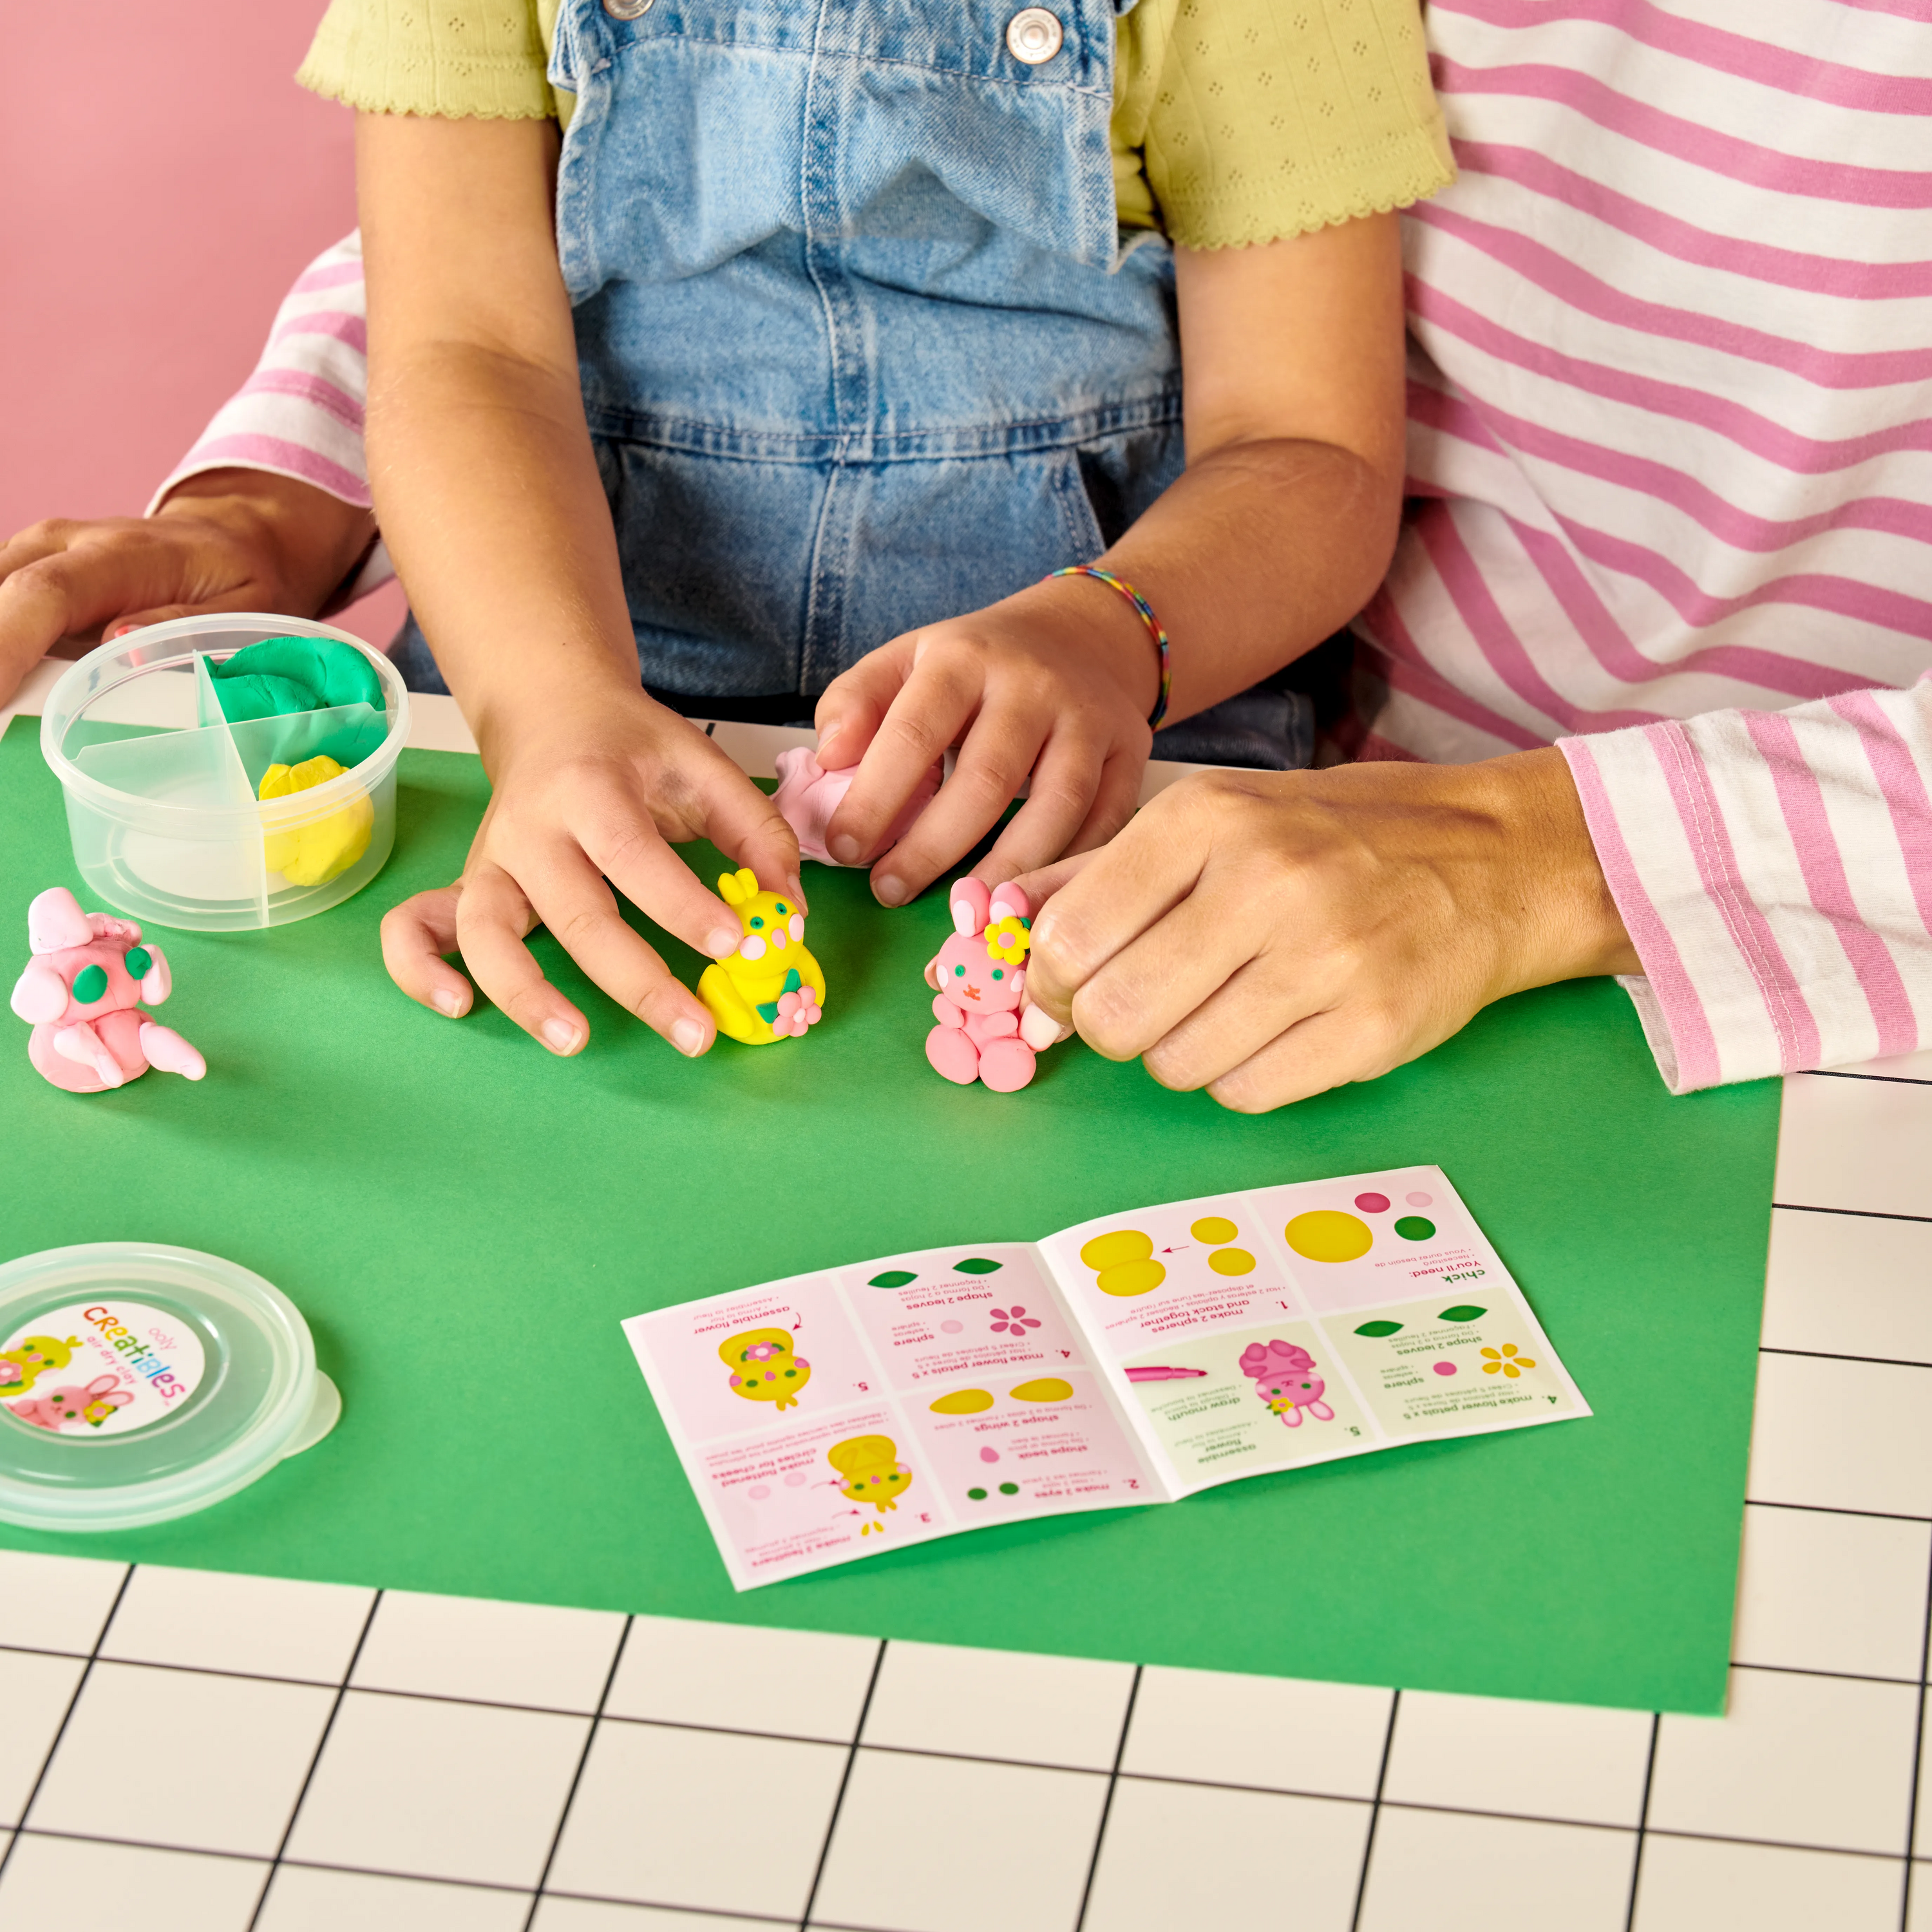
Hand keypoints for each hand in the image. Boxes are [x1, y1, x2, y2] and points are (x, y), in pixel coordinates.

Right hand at [0, 471, 378, 706]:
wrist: (229, 538)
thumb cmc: (240, 580)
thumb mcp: (245, 609)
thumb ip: (184, 626)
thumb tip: (120, 642)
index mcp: (122, 556)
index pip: (45, 595)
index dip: (5, 648)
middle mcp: (68, 544)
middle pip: (3, 600)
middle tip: (0, 728)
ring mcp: (42, 553)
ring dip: (3, 658)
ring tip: (13, 711)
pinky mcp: (31, 569)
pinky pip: (5, 606)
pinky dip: (8, 644)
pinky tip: (17, 685)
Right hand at [381, 680, 801, 1057]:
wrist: (552, 710)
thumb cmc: (632, 749)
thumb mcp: (703, 766)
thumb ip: (755, 832)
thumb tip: (787, 908)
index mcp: (591, 789)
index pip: (634, 857)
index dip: (683, 906)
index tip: (738, 945)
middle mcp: (530, 828)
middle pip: (576, 914)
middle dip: (637, 983)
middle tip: (696, 1033)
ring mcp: (489, 861)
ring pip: (485, 934)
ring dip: (524, 993)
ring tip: (574, 1041)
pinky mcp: (466, 885)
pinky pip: (417, 929)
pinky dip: (419, 971)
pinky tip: (458, 1008)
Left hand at [810, 575, 1159, 905]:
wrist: (1079, 637)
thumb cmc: (974, 669)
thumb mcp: (906, 662)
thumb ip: (855, 703)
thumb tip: (827, 761)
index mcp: (965, 659)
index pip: (915, 733)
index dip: (875, 799)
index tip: (843, 849)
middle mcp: (1033, 685)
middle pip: (985, 781)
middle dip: (931, 848)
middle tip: (888, 890)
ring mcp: (1089, 720)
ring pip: (1056, 808)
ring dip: (1005, 873)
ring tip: (961, 914)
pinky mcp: (1132, 753)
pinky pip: (1104, 824)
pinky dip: (1066, 870)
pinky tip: (1027, 902)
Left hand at [1015, 749, 1638, 1111]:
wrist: (1493, 859)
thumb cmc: (1331, 839)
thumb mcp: (1214, 818)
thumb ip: (1097, 872)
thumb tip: (994, 930)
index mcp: (1209, 817)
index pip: (1069, 932)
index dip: (1047, 978)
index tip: (1062, 986)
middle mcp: (1267, 880)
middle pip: (1114, 1011)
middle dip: (1108, 1023)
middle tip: (1140, 1006)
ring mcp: (1326, 958)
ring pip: (1175, 1064)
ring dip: (1179, 1052)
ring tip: (1223, 1007)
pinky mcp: (1372, 1029)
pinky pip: (1244, 1093)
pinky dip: (1239, 1076)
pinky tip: (1273, 1030)